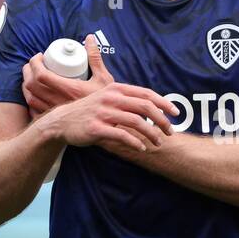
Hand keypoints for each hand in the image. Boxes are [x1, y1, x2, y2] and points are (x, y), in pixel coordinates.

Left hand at [22, 35, 110, 116]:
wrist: (110, 125)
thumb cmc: (107, 103)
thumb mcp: (104, 78)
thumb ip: (95, 57)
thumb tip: (89, 38)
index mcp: (68, 89)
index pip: (41, 75)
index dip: (35, 63)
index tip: (40, 57)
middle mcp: (58, 101)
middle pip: (31, 85)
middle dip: (28, 71)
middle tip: (34, 64)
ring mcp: (54, 112)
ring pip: (30, 98)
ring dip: (27, 85)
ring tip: (32, 77)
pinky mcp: (54, 121)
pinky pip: (34, 110)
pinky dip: (31, 101)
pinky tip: (34, 95)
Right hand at [38, 78, 175, 153]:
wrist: (63, 121)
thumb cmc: (90, 111)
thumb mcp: (107, 98)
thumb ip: (126, 100)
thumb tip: (152, 106)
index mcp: (116, 89)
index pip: (146, 93)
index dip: (164, 102)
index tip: (176, 113)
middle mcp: (111, 98)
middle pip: (145, 106)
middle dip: (162, 120)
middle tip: (170, 131)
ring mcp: (103, 113)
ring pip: (136, 121)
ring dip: (151, 133)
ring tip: (158, 142)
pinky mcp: (96, 128)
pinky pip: (122, 135)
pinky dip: (135, 142)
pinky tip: (142, 148)